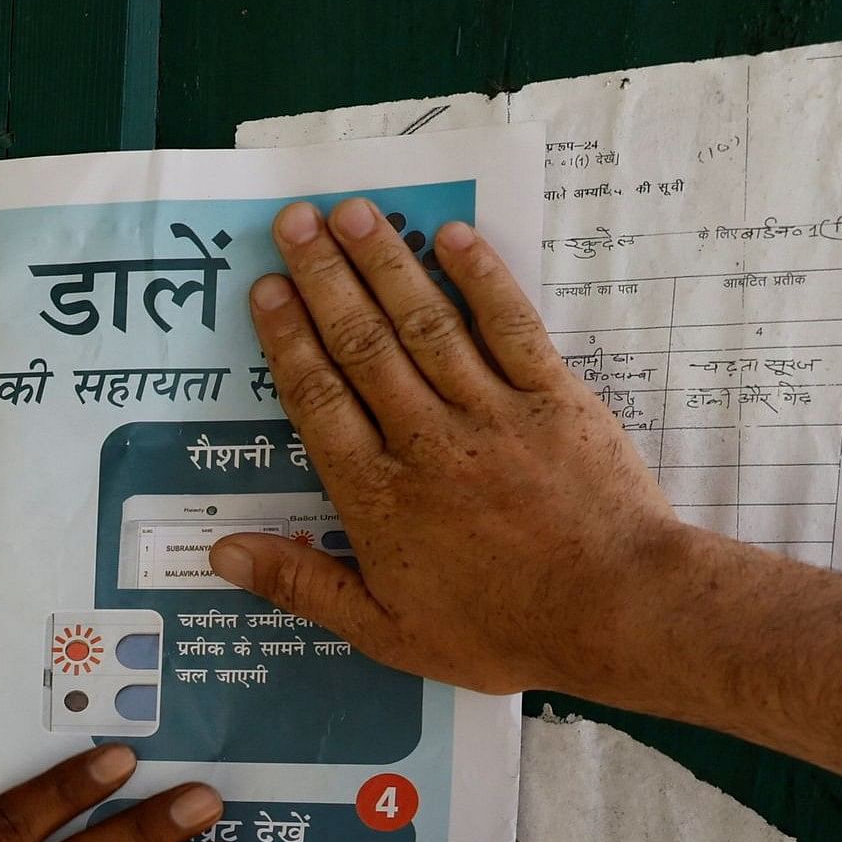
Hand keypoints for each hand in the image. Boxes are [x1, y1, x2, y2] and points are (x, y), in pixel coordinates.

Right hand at [219, 198, 718, 700]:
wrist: (619, 612)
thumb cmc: (501, 630)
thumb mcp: (387, 631)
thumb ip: (304, 585)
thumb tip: (223, 554)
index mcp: (376, 497)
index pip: (319, 401)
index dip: (288, 339)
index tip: (267, 289)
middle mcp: (425, 440)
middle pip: (362, 345)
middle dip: (325, 278)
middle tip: (295, 221)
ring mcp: (492, 411)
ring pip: (425, 323)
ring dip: (387, 262)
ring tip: (354, 211)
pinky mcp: (554, 397)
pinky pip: (511, 326)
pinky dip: (482, 278)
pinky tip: (453, 238)